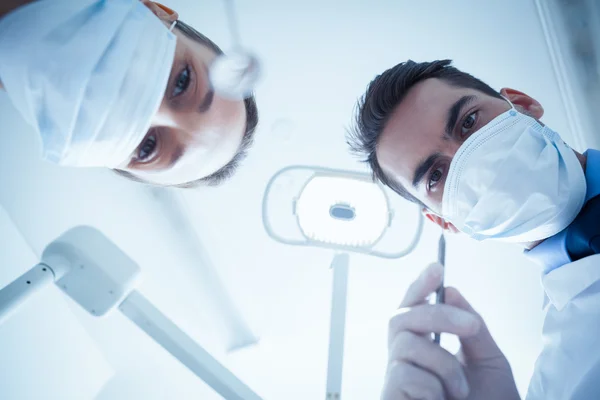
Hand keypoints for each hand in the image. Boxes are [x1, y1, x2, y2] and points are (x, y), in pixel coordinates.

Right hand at [382, 263, 519, 399]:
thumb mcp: (489, 363)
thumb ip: (472, 328)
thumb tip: (452, 292)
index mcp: (426, 346)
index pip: (415, 308)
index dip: (421, 286)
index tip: (438, 268)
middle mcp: (405, 358)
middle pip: (402, 316)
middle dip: (436, 314)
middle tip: (470, 326)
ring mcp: (395, 377)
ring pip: (406, 345)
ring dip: (443, 366)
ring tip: (459, 392)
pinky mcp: (390, 394)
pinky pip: (404, 375)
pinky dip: (432, 389)